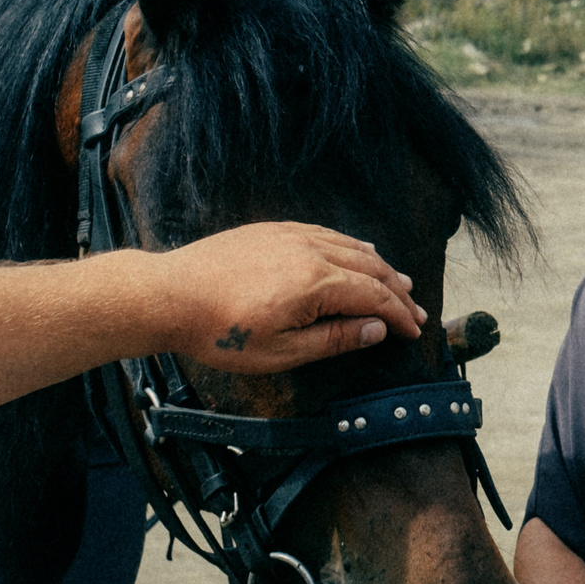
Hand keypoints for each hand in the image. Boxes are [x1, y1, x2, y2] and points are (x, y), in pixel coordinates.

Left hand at [141, 223, 426, 372]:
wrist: (169, 295)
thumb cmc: (219, 332)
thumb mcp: (280, 352)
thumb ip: (334, 339)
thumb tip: (375, 330)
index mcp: (316, 282)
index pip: (375, 297)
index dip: (399, 316)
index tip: (414, 332)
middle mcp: (311, 251)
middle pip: (370, 269)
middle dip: (397, 293)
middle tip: (415, 312)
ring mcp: (292, 236)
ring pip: (351, 247)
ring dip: (380, 267)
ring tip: (398, 283)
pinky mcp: (273, 230)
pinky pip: (326, 233)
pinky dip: (351, 246)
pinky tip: (359, 251)